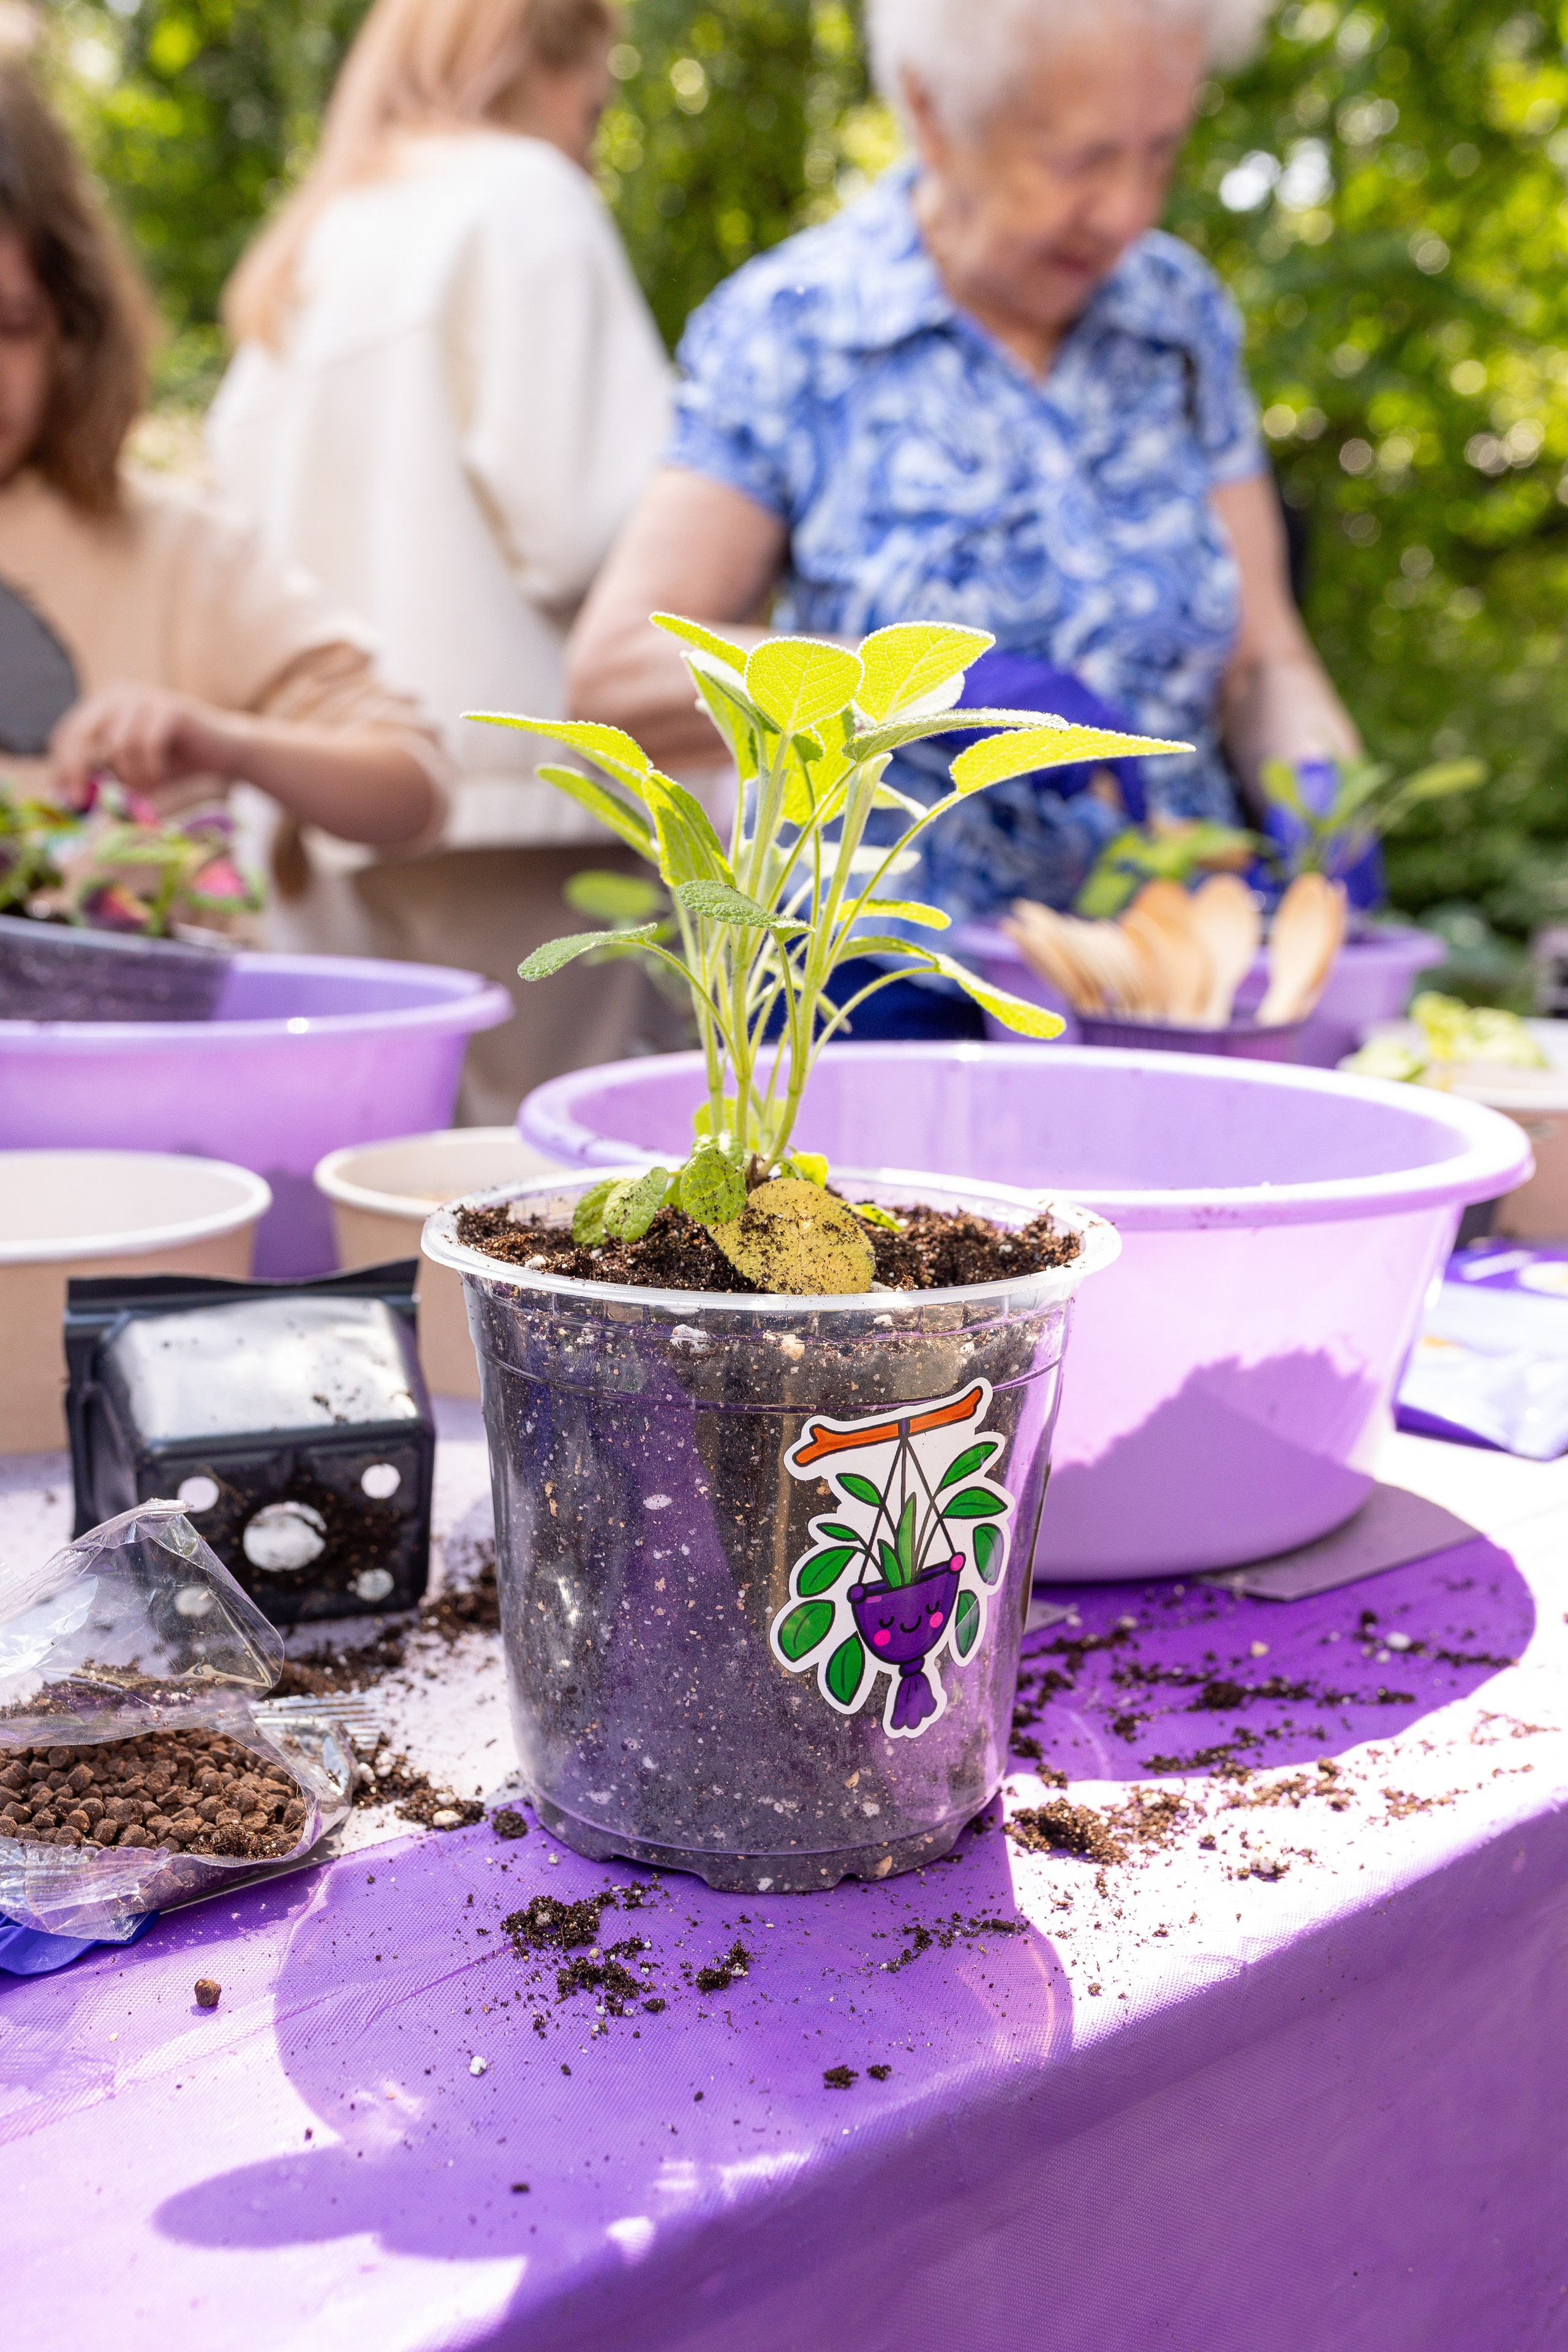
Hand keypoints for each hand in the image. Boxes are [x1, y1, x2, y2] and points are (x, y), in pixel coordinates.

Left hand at [48, 685, 245, 810]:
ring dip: (130, 776)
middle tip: (84, 802)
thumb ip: (103, 777)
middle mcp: (119, 693)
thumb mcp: (131, 772)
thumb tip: (67, 796)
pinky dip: (150, 768)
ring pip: (117, 745)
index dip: (61, 767)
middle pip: (80, 733)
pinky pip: (146, 745)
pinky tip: (161, 776)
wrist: (225, 751)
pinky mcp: (170, 708)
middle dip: (79, 771)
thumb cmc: (176, 763)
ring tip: (146, 788)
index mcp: (104, 704)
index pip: (68, 734)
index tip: (66, 799)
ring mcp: (144, 697)